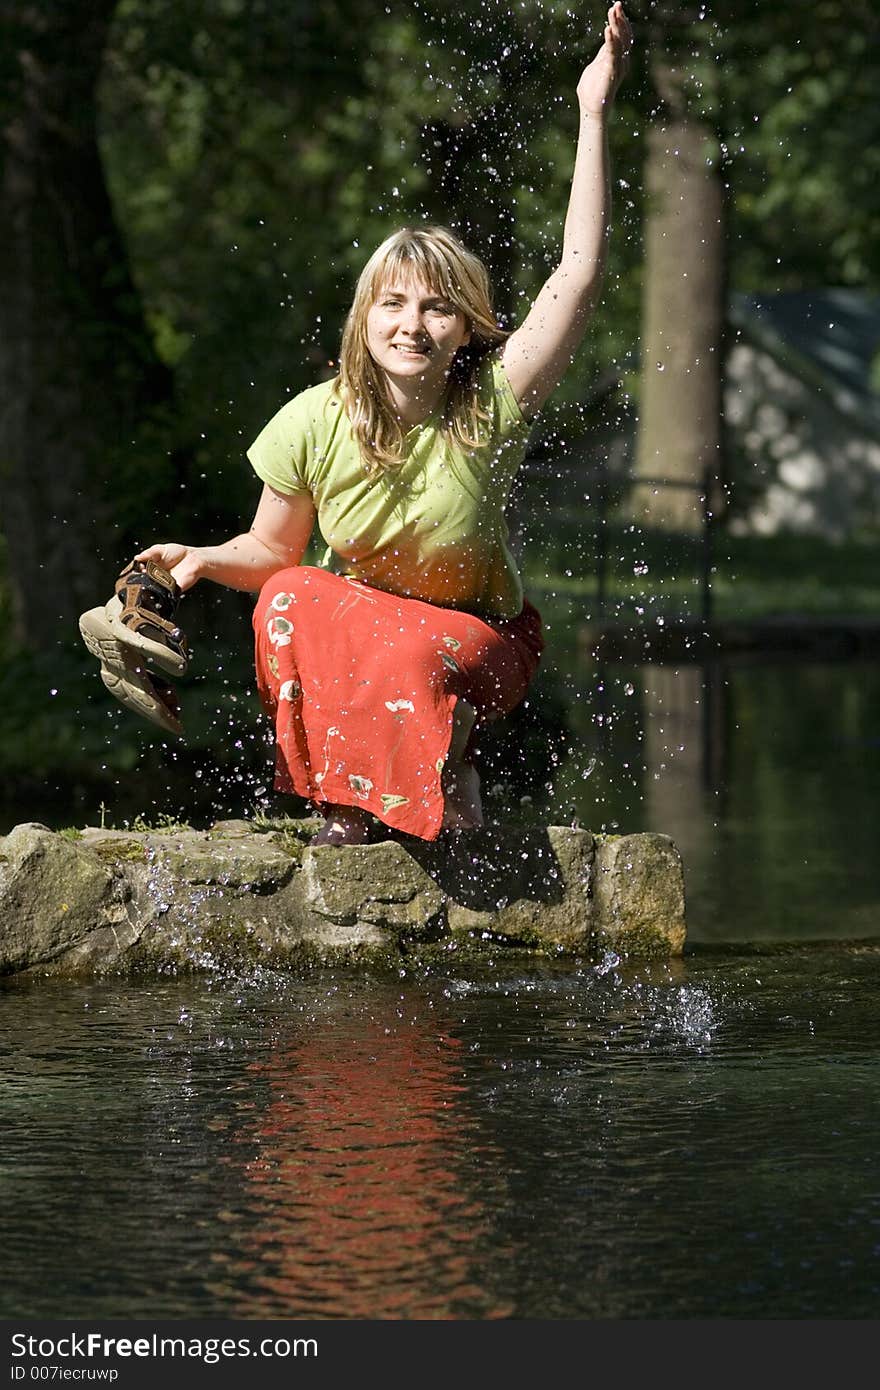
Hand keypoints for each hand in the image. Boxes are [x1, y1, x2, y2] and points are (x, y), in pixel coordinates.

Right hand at [134, 542, 199, 589]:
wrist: (194, 559)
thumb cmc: (178, 553)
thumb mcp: (160, 550)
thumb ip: (148, 553)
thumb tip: (136, 558)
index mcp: (150, 569)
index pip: (138, 573)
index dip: (135, 571)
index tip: (138, 567)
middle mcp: (154, 578)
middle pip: (142, 582)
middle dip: (140, 578)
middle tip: (142, 571)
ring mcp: (162, 585)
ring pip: (150, 589)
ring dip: (148, 584)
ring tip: (148, 575)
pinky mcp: (170, 591)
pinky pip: (161, 594)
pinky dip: (158, 590)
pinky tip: (157, 582)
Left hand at [577, 3, 631, 117]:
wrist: (590, 109)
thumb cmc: (591, 91)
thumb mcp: (596, 67)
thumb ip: (602, 56)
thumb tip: (605, 45)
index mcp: (617, 59)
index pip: (622, 36)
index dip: (620, 22)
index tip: (615, 8)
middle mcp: (621, 61)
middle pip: (624, 36)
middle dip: (620, 19)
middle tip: (617, 4)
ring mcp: (617, 66)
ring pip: (620, 42)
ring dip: (616, 26)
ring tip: (612, 12)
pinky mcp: (610, 72)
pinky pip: (612, 54)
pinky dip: (611, 41)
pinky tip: (607, 30)